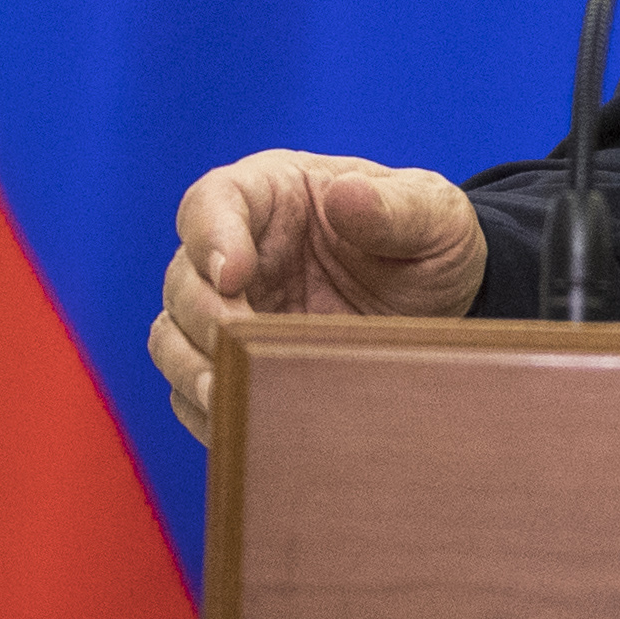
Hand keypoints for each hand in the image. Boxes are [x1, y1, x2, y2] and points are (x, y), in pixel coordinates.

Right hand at [145, 150, 485, 443]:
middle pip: (183, 280)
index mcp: (273, 195)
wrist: (446, 306)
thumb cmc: (431, 241)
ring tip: (229, 395)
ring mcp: (233, 312)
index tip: (233, 275)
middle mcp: (239, 251)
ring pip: (173, 339)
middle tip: (240, 347)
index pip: (212, 202)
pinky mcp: (237, 366)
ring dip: (193, 369)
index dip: (210, 237)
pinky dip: (207, 410)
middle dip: (204, 318)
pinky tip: (241, 423)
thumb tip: (346, 197)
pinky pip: (193, 392)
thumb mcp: (433, 215)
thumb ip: (394, 207)